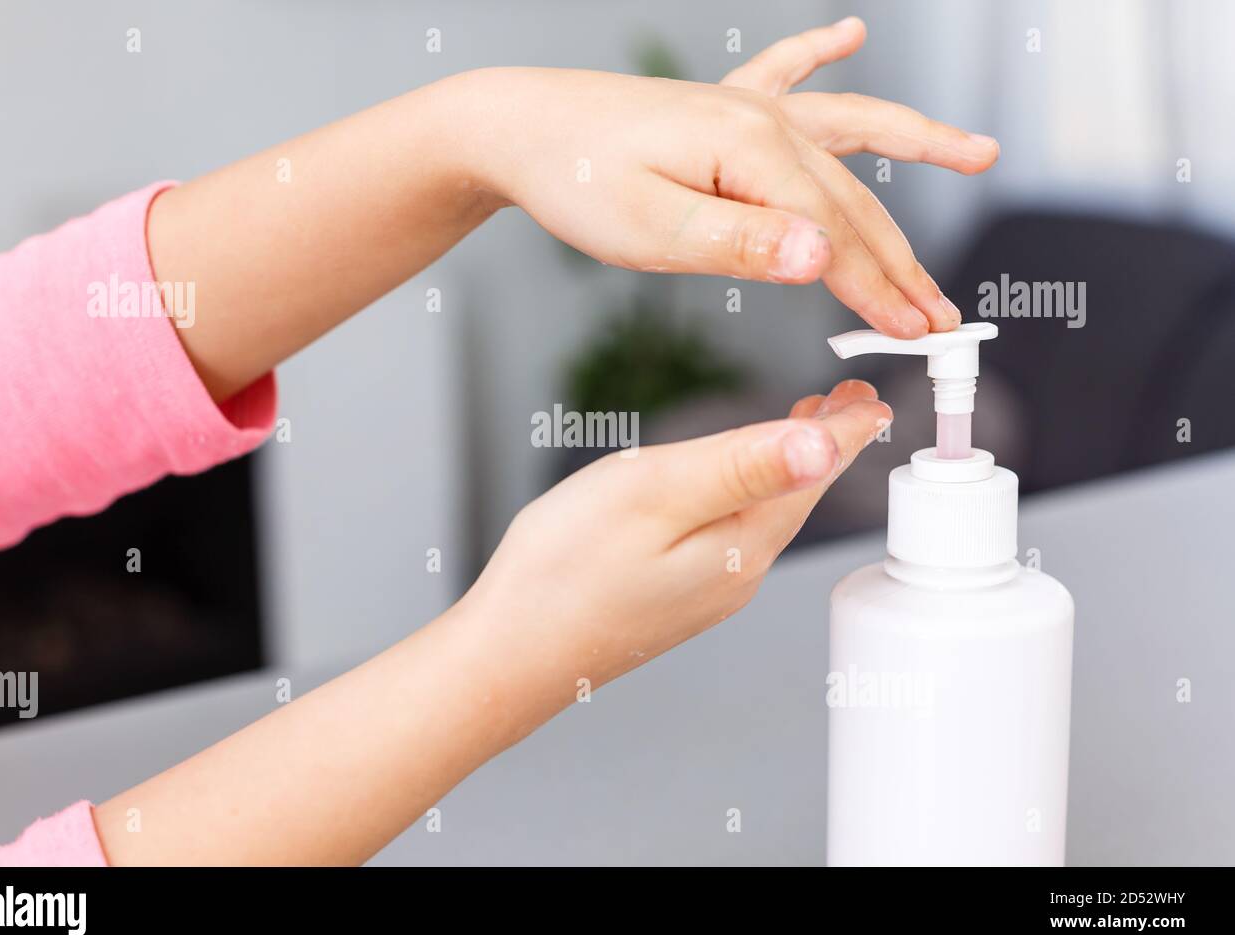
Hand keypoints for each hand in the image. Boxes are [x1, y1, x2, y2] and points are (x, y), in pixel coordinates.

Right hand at [456, 379, 889, 698]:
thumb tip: (825, 443)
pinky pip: (732, 538)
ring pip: (765, 517)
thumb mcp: (655, 495)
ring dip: (788, 469)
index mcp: (742, 543)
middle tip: (846, 399)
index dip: (847, 426)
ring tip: (801, 429)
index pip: (815, 473)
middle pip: (797, 497)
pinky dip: (748, 497)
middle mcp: (737, 574)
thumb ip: (740, 466)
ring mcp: (706, 592)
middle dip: (825, 445)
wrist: (507, 659)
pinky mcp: (674, 599)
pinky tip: (731, 487)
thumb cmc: (564, 573)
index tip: (870, 391)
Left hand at [461, 17, 997, 337]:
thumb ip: (740, 247)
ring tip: (978, 153)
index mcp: (752, 153)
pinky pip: (787, 73)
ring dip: (916, 146)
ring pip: (850, 130)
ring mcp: (745, 107)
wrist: (519, 126)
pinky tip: (849, 35)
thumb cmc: (577, 180)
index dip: (880, 291)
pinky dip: (821, 55)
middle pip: (854, 199)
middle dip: (904, 260)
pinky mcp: (721, 106)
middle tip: (945, 315)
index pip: (835, 236)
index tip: (918, 336)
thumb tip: (822, 260)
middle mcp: (763, 122)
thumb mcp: (651, 230)